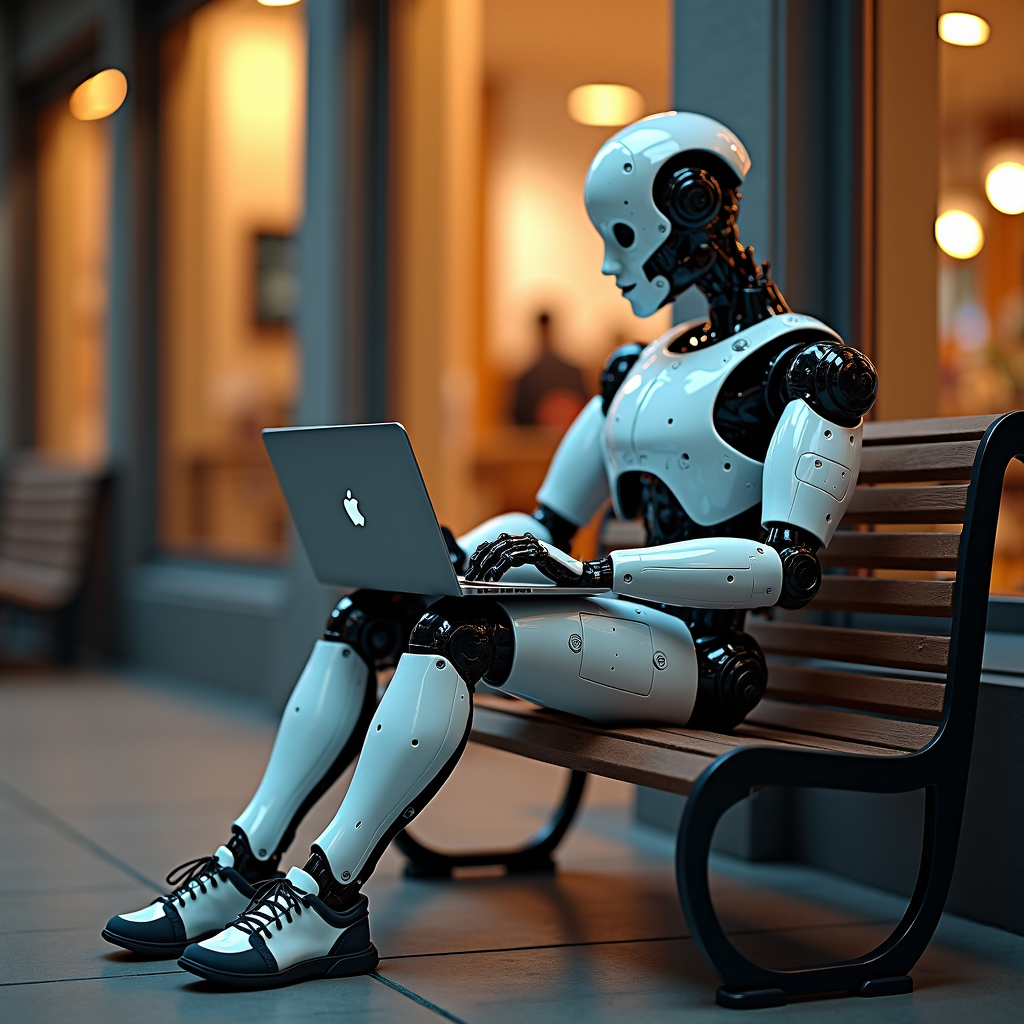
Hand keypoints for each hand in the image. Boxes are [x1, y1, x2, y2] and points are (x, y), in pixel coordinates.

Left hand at [464, 533, 612, 587]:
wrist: (580, 576)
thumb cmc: (557, 573)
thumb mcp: (531, 566)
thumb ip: (516, 560)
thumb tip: (495, 567)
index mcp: (524, 541)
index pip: (497, 542)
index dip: (482, 552)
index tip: (471, 563)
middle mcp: (527, 540)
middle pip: (496, 545)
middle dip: (481, 560)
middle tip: (470, 575)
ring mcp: (533, 545)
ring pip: (502, 551)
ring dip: (487, 565)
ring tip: (478, 578)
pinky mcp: (538, 553)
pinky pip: (513, 559)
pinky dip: (499, 568)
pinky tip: (492, 577)